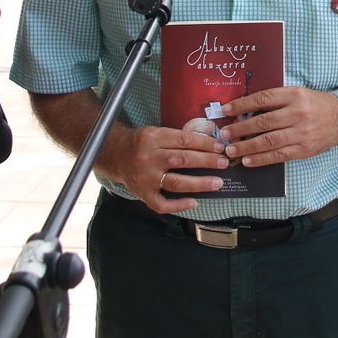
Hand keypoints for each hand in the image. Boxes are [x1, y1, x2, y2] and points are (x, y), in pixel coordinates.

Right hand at [106, 122, 227, 214]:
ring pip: (176, 182)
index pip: (184, 140)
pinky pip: (161, 204)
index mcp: (153, 138)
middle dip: (207, 162)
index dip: (204, 144)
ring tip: (217, 183)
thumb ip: (177, 138)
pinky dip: (178, 205)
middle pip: (182, 160)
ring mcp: (145, 178)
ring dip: (199, 183)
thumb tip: (208, 144)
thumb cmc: (140, 142)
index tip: (220, 147)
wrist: (113, 154)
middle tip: (224, 163)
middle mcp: (148, 158)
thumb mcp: (156, 132)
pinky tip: (194, 202)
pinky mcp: (143, 194)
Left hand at [217, 87, 337, 165]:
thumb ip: (275, 101)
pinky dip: (261, 159)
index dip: (242, 105)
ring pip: (268, 141)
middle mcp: (297, 113)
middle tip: (223, 134)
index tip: (226, 110)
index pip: (263, 99)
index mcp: (294, 95)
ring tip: (231, 150)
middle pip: (263, 122)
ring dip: (246, 146)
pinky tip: (248, 160)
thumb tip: (246, 111)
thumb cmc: (314, 104)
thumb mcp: (297, 94)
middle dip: (240, 129)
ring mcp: (301, 133)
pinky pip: (278, 155)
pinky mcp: (304, 149)